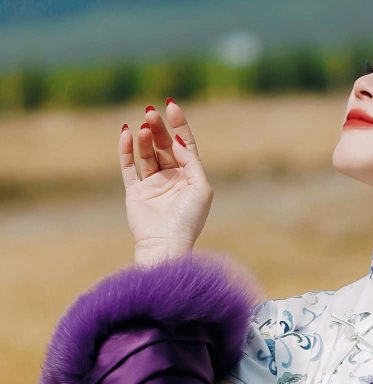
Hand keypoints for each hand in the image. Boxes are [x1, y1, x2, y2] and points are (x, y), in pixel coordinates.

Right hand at [120, 99, 212, 258]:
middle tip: (151, 113)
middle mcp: (172, 179)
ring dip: (144, 138)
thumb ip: (192, 162)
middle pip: (164, 146)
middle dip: (158, 129)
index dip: (179, 125)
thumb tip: (178, 141)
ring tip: (142, 127)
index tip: (171, 106)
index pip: (185, 145)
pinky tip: (127, 132)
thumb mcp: (201, 187)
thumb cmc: (188, 219)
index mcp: (191, 178)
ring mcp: (153, 185)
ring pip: (147, 153)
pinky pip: (128, 166)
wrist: (166, 243)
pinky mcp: (135, 192)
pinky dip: (126, 149)